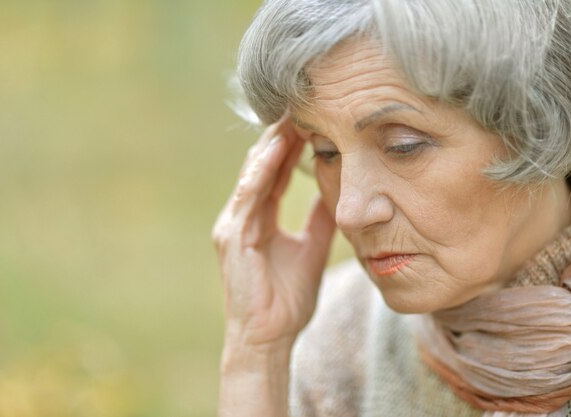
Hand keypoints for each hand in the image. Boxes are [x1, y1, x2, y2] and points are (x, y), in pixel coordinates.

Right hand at [213, 113, 335, 349]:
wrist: (268, 337)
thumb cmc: (286, 299)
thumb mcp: (311, 249)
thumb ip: (319, 219)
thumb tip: (337, 189)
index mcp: (259, 217)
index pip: (275, 171)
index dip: (292, 144)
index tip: (313, 118)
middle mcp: (243, 215)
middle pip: (262, 165)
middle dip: (282, 135)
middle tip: (303, 103)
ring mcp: (234, 225)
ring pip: (253, 173)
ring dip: (272, 144)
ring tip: (292, 115)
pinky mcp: (233, 238)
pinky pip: (248, 197)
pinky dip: (261, 171)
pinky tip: (275, 148)